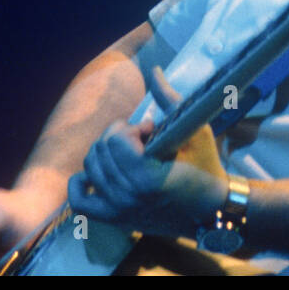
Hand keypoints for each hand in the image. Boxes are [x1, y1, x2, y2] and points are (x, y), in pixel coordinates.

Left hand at [67, 67, 228, 239]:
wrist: (209, 208)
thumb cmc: (205, 165)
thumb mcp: (194, 131)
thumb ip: (170, 100)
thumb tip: (154, 71)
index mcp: (148, 176)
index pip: (115, 139)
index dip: (132, 127)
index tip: (152, 130)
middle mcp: (128, 195)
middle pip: (100, 150)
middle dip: (119, 136)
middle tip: (142, 139)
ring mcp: (119, 210)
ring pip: (90, 168)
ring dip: (106, 153)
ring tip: (129, 153)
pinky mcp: (114, 218)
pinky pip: (79, 200)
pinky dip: (81, 183)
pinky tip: (95, 172)